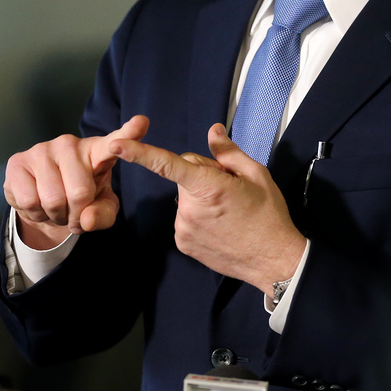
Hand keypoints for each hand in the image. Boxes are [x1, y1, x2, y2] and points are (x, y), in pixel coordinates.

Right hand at [3, 115, 149, 248]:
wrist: (42, 201)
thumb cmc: (79, 199)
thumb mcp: (100, 209)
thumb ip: (102, 214)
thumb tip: (85, 219)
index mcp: (98, 151)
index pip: (116, 140)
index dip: (129, 133)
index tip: (141, 122)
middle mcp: (70, 143)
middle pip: (80, 192)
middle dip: (76, 214)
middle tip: (73, 212)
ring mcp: (42, 149)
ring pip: (53, 199)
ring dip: (56, 215)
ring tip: (57, 207)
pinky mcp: (18, 161)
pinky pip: (29, 201)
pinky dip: (36, 214)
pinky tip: (37, 203)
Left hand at [110, 123, 306, 296]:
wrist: (274, 260)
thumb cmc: (269, 215)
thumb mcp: (257, 176)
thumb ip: (229, 152)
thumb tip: (213, 131)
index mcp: (208, 187)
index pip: (167, 165)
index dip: (139, 153)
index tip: (116, 145)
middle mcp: (189, 209)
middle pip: (185, 174)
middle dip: (203, 175)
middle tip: (230, 188)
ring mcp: (184, 229)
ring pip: (185, 197)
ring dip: (201, 197)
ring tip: (228, 210)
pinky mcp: (183, 243)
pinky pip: (185, 217)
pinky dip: (199, 216)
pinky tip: (220, 224)